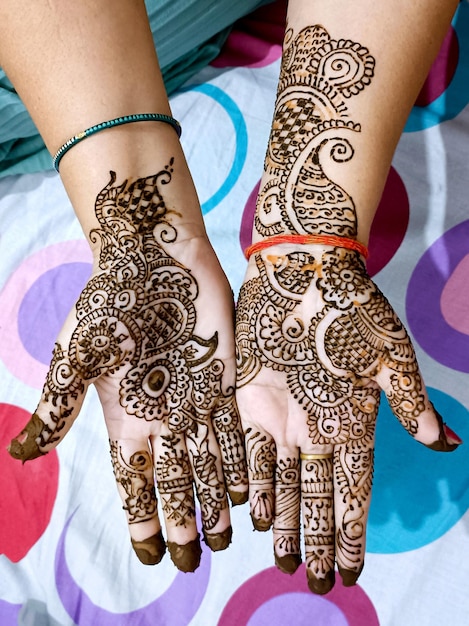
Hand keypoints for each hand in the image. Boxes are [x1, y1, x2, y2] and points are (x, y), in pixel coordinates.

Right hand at [9, 165, 247, 570]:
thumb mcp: (77, 356)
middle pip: (174, 481)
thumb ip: (58, 404)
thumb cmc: (109, 302)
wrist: (153, 256)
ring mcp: (195, 399)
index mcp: (125, 415)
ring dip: (215, 501)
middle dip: (182, 520)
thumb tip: (21, 454)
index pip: (132, 479)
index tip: (150, 553)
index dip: (140, 516)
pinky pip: (233, 430)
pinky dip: (240, 462)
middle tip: (192, 560)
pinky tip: (248, 492)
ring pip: (208, 464)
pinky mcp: (224, 380)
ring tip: (224, 540)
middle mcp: (163, 415)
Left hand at [235, 244, 460, 593]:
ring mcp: (281, 416)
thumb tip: (443, 443)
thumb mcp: (389, 351)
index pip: (354, 488)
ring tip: (283, 559)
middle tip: (313, 580)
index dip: (352, 530)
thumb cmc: (351, 306)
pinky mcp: (249, 399)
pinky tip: (249, 513)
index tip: (351, 569)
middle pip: (317, 495)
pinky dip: (250, 481)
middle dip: (316, 537)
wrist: (302, 268)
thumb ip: (410, 398)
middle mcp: (316, 427)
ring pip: (282, 481)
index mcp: (352, 420)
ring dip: (282, 520)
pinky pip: (247, 449)